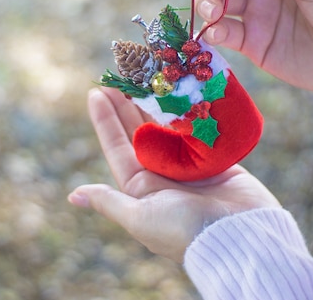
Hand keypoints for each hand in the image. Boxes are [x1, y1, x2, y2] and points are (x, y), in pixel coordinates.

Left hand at [67, 87, 279, 262]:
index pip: (117, 146)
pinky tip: (182, 90)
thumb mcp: (140, 218)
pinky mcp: (216, 158)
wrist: (239, 237)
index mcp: (142, 187)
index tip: (96, 92)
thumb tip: (73, 195)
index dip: (106, 119)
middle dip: (128, 105)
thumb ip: (109, 202)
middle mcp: (163, 174)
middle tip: (120, 76)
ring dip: (156, 103)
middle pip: (140, 132)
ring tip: (146, 77)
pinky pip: (198, 129)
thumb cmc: (184, 230)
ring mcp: (190, 165)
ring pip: (168, 127)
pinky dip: (190, 111)